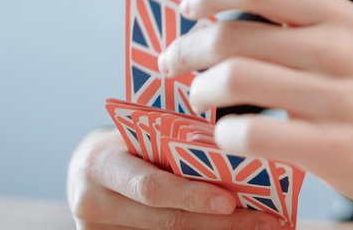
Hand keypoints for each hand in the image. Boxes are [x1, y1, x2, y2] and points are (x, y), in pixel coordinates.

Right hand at [67, 128, 281, 229]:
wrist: (89, 168)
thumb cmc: (129, 142)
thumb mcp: (141, 131)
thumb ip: (175, 138)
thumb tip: (239, 146)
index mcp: (100, 163)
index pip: (152, 186)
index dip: (193, 196)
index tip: (231, 201)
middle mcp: (92, 202)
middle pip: (166, 221)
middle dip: (219, 223)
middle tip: (264, 220)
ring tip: (259, 225)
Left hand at [158, 0, 352, 220]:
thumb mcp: (348, 41)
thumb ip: (293, 25)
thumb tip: (215, 19)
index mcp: (339, 16)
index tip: (188, 8)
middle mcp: (341, 50)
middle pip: (234, 35)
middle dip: (186, 50)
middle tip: (174, 64)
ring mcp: (340, 99)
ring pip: (236, 80)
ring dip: (201, 91)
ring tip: (200, 99)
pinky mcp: (334, 147)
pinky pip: (253, 133)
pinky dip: (225, 135)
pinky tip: (228, 136)